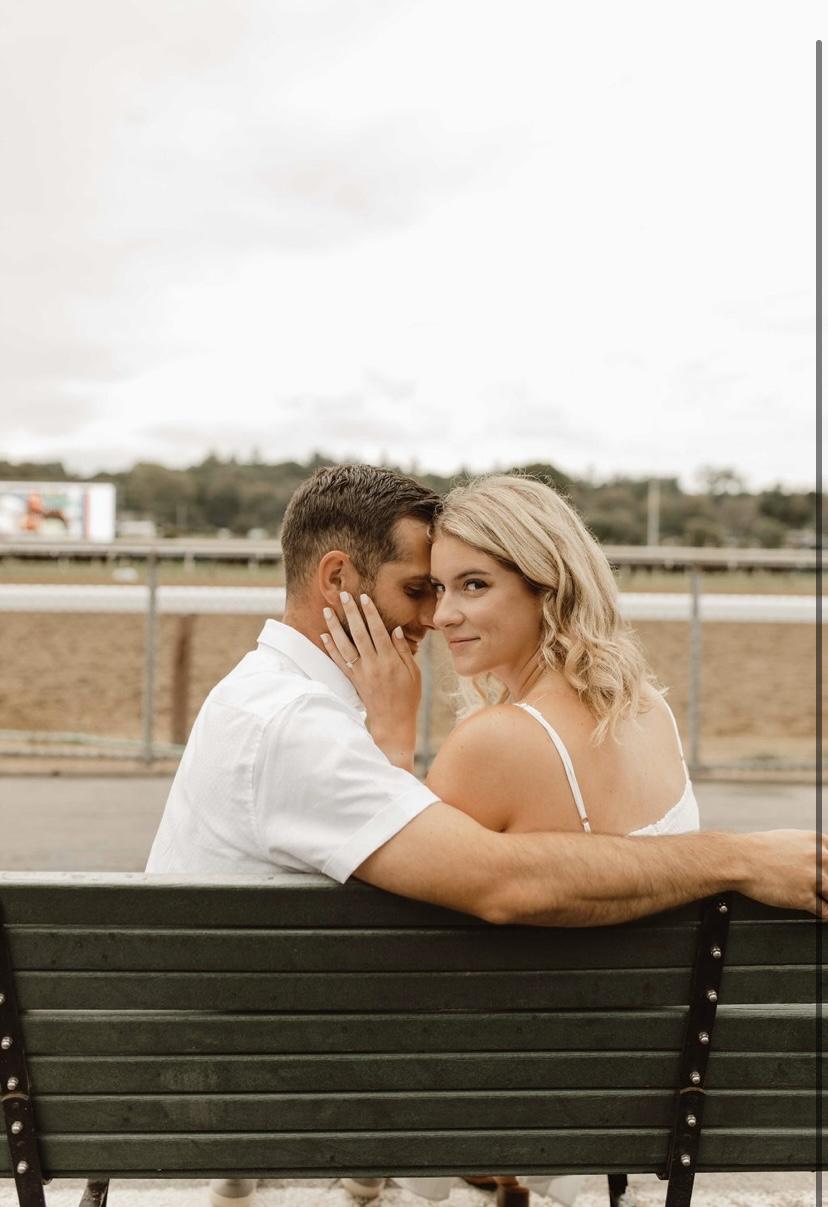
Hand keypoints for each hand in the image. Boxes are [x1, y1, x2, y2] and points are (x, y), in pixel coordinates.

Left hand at [321, 591, 420, 769]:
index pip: (378, 631)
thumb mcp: (414, 673)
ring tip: (327, 610)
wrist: (393, 722)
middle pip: (359, 634)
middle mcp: (373, 664)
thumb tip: (395, 630)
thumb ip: (403, 651)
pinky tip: (324, 635)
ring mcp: (360, 673)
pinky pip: (339, 662)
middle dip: (351, 613)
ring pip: (345, 646)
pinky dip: (330, 648)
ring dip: (335, 627)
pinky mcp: (353, 680)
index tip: (364, 597)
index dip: (370, 613)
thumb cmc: (407, 697)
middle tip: (343, 595)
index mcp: (390, 660)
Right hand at [741, 830, 827, 918]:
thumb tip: (816, 861)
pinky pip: (825, 911)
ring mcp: (814, 878)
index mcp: (818, 841)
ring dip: (826, 898)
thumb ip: (808, 849)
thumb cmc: (757, 849)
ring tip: (816, 899)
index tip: (824, 876)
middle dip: (827, 885)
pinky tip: (815, 909)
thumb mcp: (788, 840)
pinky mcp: (804, 897)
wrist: (738, 859)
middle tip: (817, 887)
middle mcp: (820, 857)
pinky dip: (823, 913)